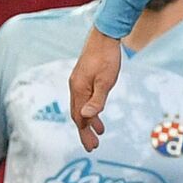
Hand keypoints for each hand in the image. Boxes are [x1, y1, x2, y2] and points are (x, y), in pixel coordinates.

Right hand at [68, 26, 122, 151]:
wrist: (105, 35)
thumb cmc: (107, 57)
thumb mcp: (106, 80)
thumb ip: (97, 99)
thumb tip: (87, 117)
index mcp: (79, 90)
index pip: (80, 118)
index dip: (85, 133)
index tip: (91, 147)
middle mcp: (75, 87)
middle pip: (78, 115)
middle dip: (85, 131)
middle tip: (93, 146)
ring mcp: (78, 81)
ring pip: (81, 106)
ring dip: (88, 120)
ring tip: (99, 131)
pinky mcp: (83, 77)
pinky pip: (84, 97)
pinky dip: (90, 108)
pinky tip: (97, 110)